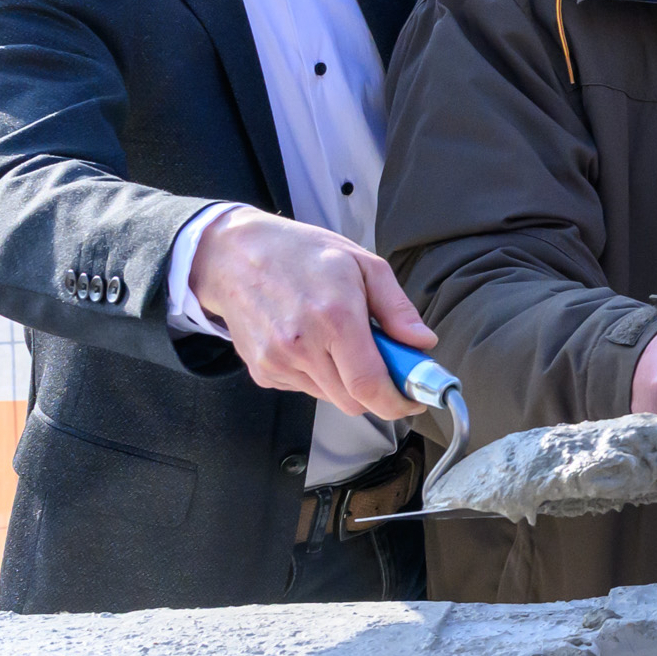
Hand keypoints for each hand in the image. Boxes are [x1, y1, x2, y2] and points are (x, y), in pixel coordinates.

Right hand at [188, 207, 429, 422]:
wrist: (234, 255)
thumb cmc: (302, 253)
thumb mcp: (362, 264)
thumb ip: (397, 308)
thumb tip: (423, 343)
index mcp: (334, 318)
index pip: (369, 385)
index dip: (397, 402)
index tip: (414, 400)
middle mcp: (301, 346)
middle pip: (352, 401)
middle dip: (376, 391)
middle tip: (385, 364)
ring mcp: (277, 362)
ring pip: (330, 397)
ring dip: (346, 381)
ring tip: (340, 341)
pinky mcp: (262, 372)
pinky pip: (304, 389)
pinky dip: (319, 376)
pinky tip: (312, 343)